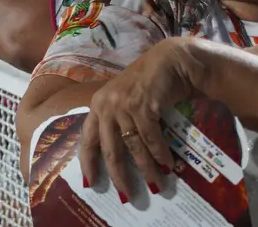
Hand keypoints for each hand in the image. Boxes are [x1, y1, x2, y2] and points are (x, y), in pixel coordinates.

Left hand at [80, 38, 202, 202]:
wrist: (170, 61)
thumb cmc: (148, 82)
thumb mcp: (124, 99)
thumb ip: (116, 120)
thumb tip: (118, 155)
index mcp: (97, 105)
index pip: (87, 139)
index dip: (88, 163)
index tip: (90, 183)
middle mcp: (106, 106)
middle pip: (110, 150)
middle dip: (120, 176)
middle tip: (127, 196)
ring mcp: (123, 105)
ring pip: (133, 147)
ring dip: (147, 169)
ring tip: (156, 185)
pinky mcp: (142, 106)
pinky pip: (151, 138)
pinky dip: (160, 154)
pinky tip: (168, 164)